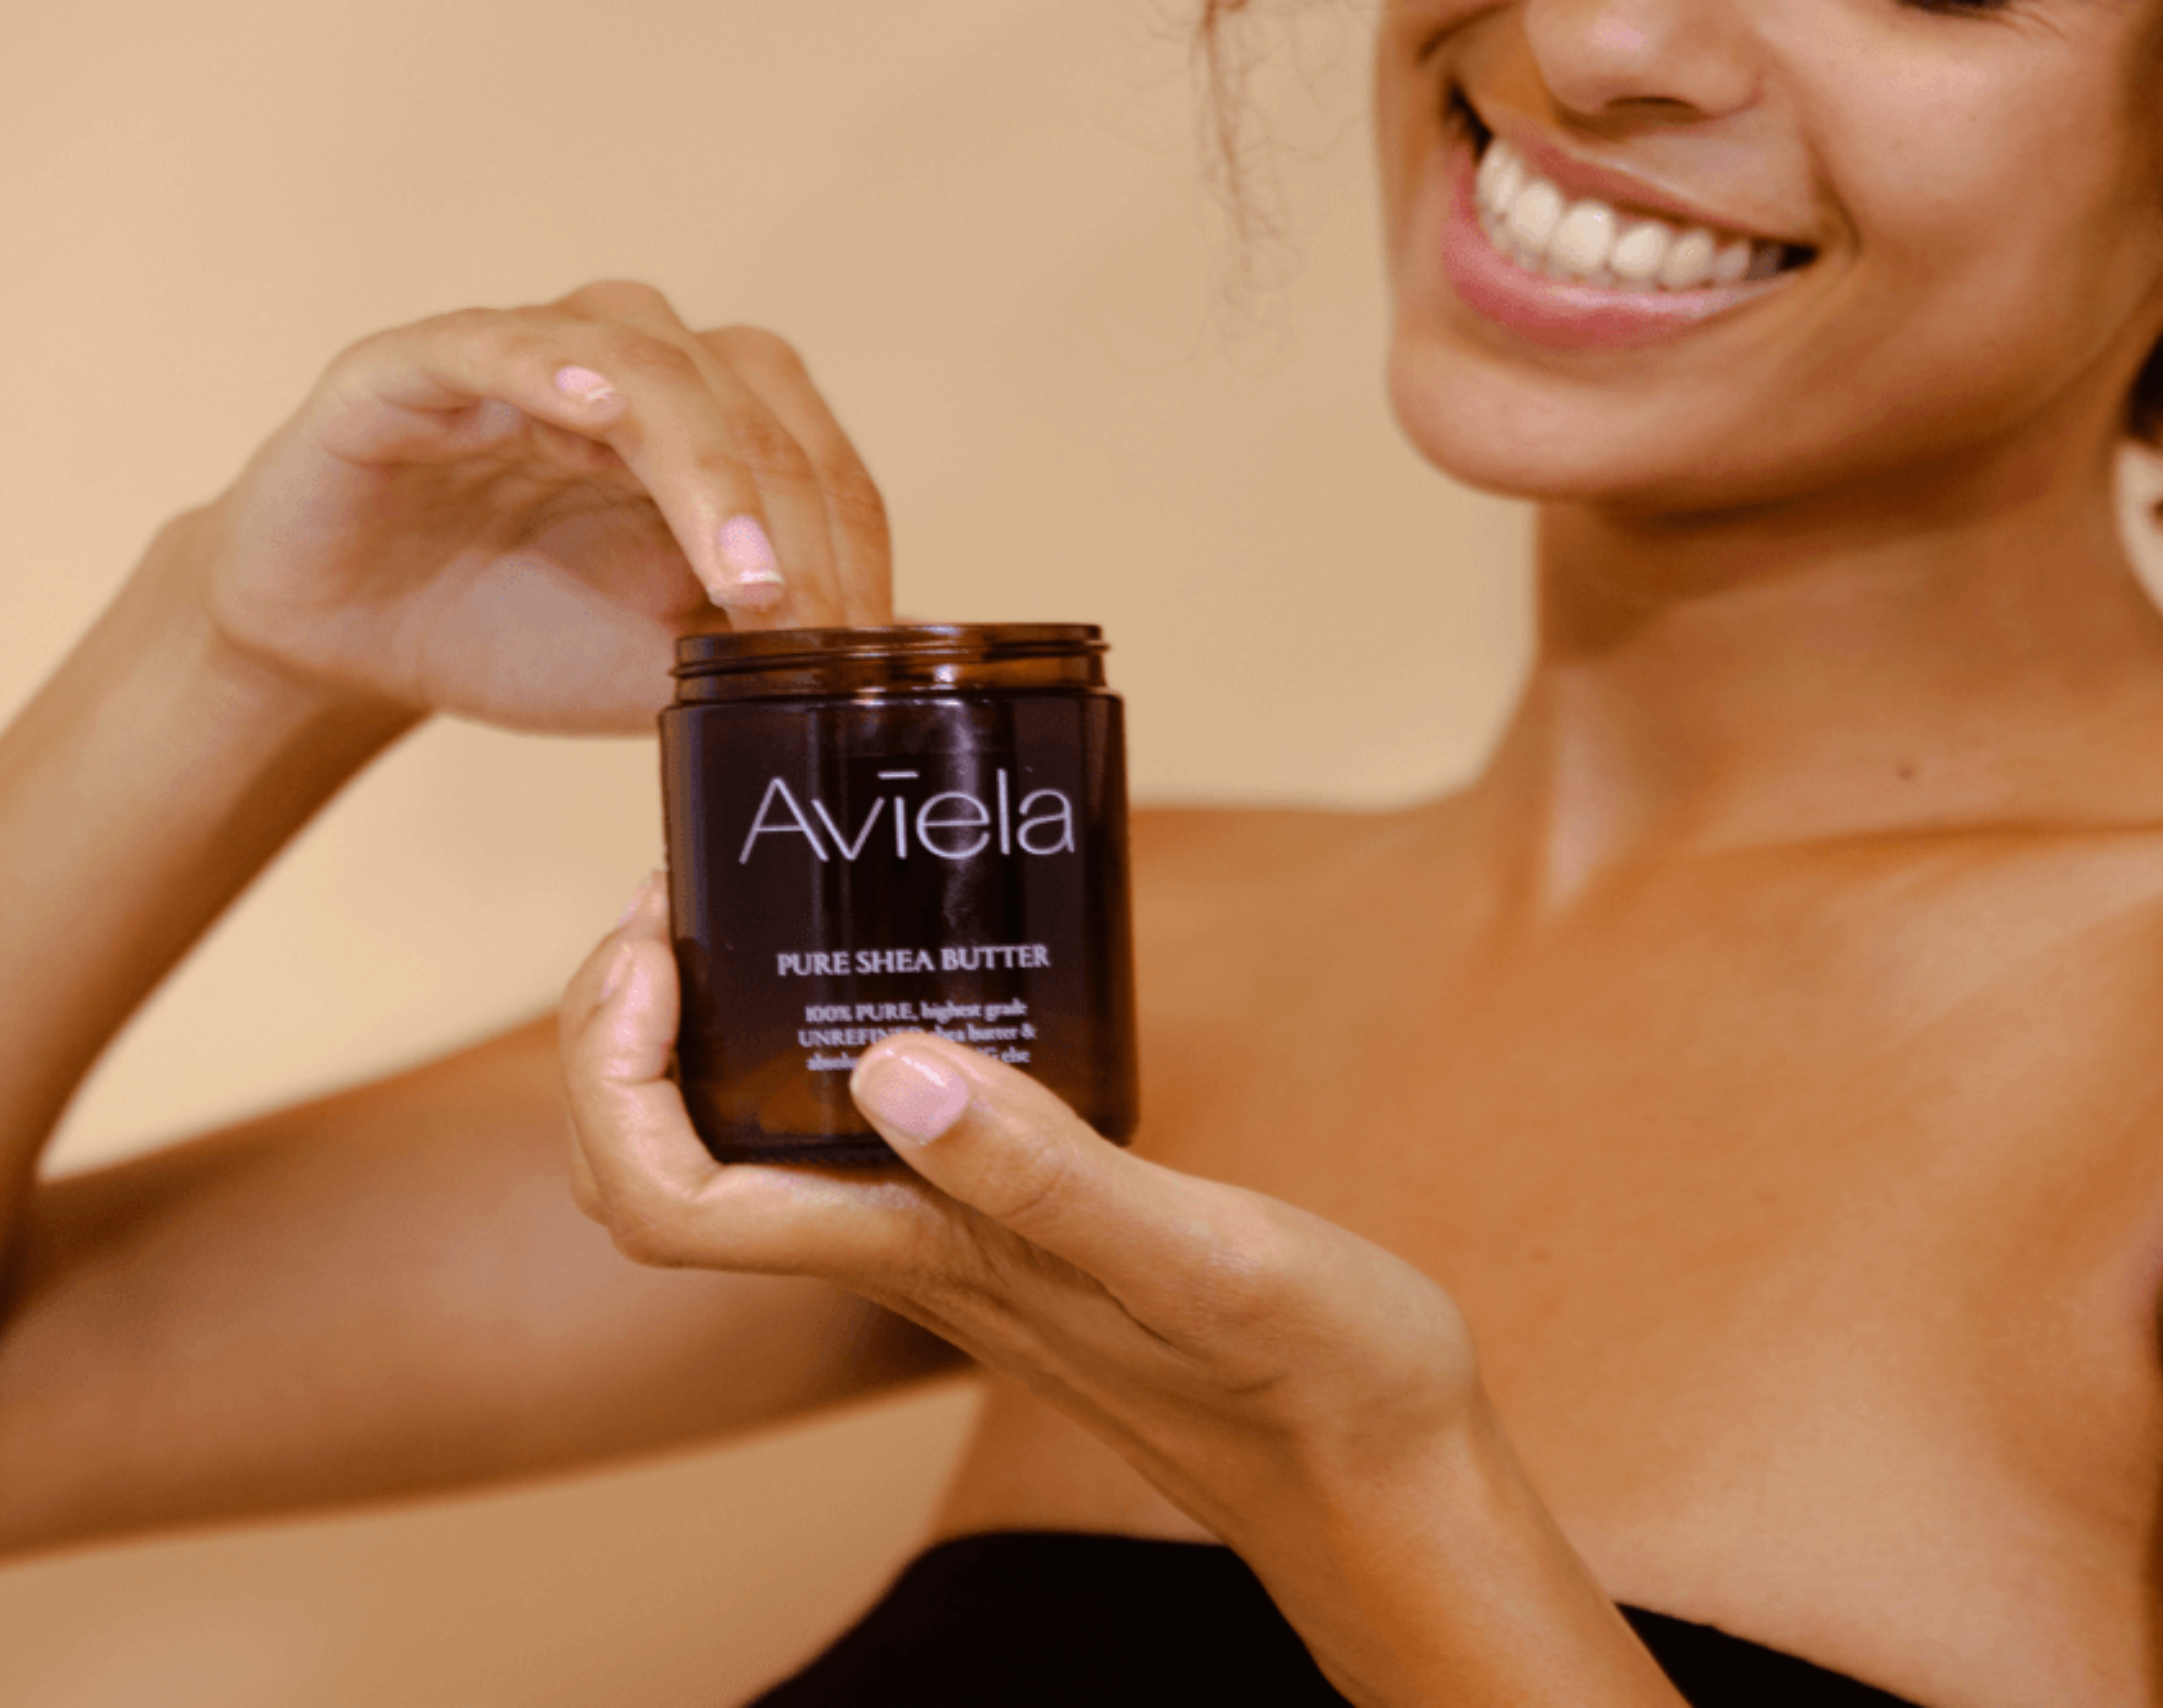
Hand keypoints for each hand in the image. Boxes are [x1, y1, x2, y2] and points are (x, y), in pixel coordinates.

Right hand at [180, 281, 890, 733]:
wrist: (353, 644)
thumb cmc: (517, 634)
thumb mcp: (666, 661)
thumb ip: (772, 646)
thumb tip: (913, 643)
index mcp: (705, 422)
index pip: (814, 457)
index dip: (850, 549)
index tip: (861, 649)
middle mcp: (629, 365)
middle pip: (753, 404)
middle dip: (796, 526)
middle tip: (811, 629)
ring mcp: (523, 355)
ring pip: (650, 369)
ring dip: (713, 473)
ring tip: (746, 578)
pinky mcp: (414, 367)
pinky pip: (493, 346)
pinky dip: (550, 371)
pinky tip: (594, 414)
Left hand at [557, 878, 1483, 1558]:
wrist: (1365, 1469)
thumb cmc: (1303, 1378)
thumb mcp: (1200, 1258)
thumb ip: (1049, 1176)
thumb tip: (888, 1070)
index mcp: (924, 1256)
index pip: (668, 1202)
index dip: (613, 1076)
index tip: (654, 949)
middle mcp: (906, 1255)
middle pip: (668, 1177)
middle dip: (618, 1043)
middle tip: (674, 909)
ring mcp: (947, 1247)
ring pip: (741, 1162)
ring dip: (697, 1044)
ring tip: (740, 919)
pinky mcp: (1002, 1230)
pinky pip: (847, 1142)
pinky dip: (814, 1052)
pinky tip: (889, 983)